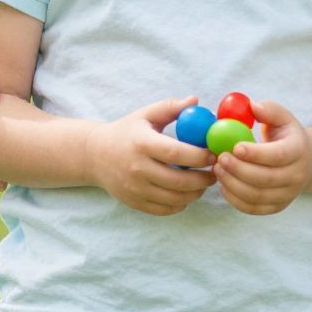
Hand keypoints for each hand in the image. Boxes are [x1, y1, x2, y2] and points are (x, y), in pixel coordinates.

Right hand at [89, 96, 216, 215]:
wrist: (96, 155)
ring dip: (195, 193)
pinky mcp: (134, 202)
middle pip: (178, 181)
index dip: (198, 156)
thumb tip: (195, 101)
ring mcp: (135, 188)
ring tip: (203, 183)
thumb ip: (171, 107)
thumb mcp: (146, 114)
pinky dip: (180, 204)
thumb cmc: (127, 131)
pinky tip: (186, 193)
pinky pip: (164, 209)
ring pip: (174, 199)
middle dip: (203, 179)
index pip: (175, 153)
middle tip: (215, 173)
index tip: (212, 154)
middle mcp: (137, 168)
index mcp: (142, 143)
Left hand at [213, 100, 311, 215]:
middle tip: (219, 158)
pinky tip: (224, 183)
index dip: (255, 153)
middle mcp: (296, 176)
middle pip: (265, 178)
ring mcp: (287, 195)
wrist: (304, 161)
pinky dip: (234, 198)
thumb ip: (269, 110)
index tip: (234, 147)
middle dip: (238, 170)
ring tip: (218, 168)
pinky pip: (252, 208)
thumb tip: (252, 106)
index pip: (278, 155)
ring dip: (232, 184)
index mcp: (298, 150)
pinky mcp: (277, 207)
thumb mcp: (282, 117)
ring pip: (256, 196)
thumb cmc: (286, 135)